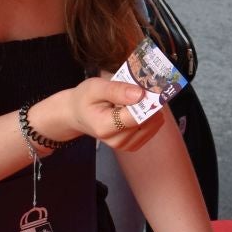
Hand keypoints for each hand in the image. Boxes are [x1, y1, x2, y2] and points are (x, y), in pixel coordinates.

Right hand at [40, 77, 166, 152]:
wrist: (78, 114)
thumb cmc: (85, 98)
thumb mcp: (95, 87)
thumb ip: (117, 90)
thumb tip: (140, 94)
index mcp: (105, 127)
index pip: (136, 116)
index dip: (146, 100)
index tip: (148, 86)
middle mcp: (117, 141)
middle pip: (147, 121)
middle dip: (149, 103)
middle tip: (141, 88)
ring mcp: (126, 145)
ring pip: (153, 124)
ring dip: (150, 109)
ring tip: (136, 99)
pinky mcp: (133, 144)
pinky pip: (152, 128)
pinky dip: (149, 116)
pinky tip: (137, 108)